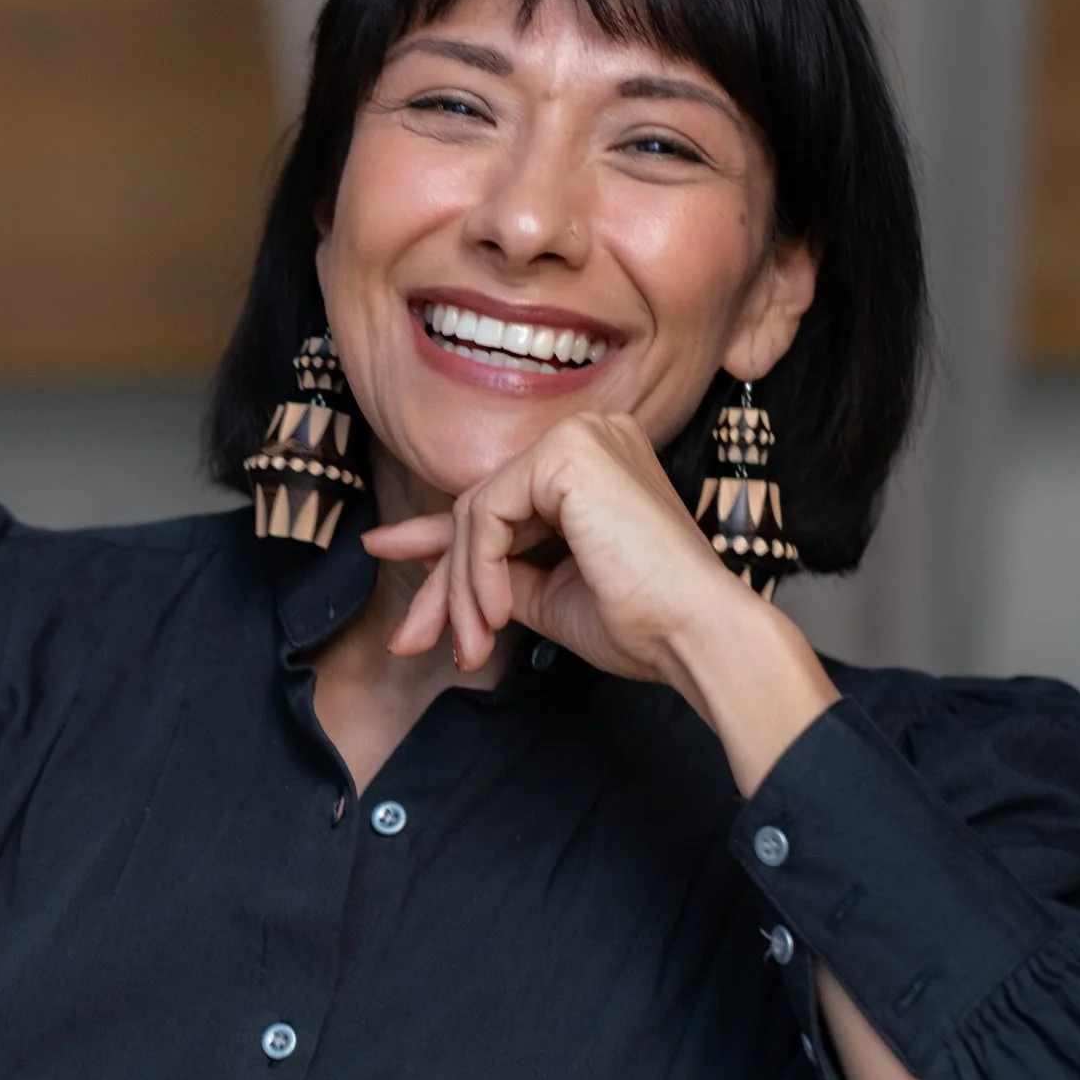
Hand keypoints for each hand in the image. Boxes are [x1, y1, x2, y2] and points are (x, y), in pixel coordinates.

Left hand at [362, 413, 743, 681]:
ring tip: (473, 643)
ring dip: (463, 590)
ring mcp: (580, 438)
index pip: (500, 498)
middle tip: (409, 639)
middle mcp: (590, 436)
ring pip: (476, 514)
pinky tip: (500, 612)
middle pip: (482, 508)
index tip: (384, 551)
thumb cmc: (643, 623)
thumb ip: (499, 570)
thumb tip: (440, 573)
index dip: (439, 536)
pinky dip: (479, 570)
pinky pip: (486, 514)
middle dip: (444, 581)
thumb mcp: (550, 593)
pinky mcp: (568, 454)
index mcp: (594, 464)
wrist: (695, 635)